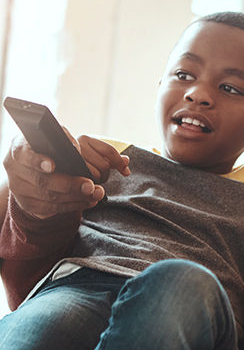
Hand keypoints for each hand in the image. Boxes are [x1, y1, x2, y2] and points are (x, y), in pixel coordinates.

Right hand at [4, 134, 128, 218]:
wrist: (34, 168)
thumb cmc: (53, 150)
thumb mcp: (60, 140)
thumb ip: (79, 144)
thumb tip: (121, 159)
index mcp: (20, 147)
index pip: (24, 152)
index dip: (37, 160)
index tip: (53, 165)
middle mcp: (15, 167)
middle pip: (42, 181)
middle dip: (69, 184)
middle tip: (90, 185)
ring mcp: (20, 188)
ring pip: (49, 197)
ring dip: (76, 196)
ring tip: (96, 193)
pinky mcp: (29, 204)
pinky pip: (52, 209)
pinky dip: (74, 205)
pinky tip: (89, 200)